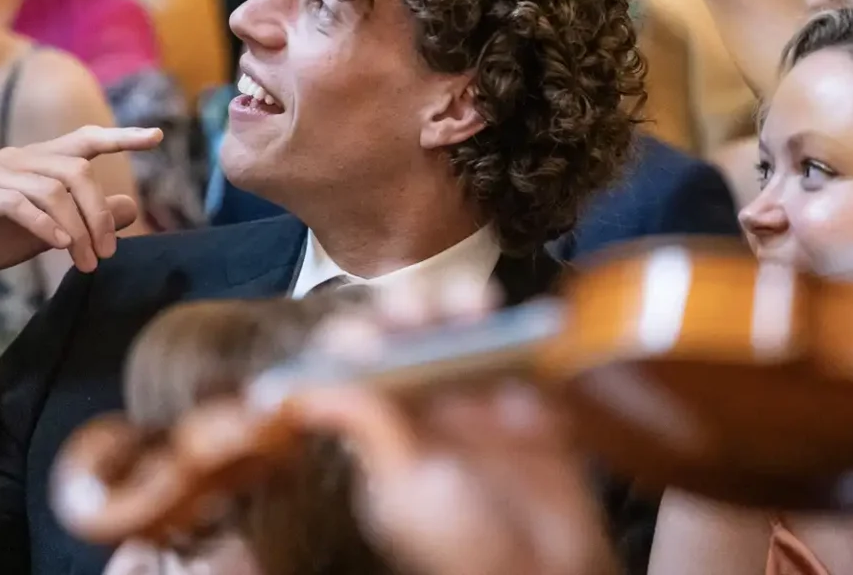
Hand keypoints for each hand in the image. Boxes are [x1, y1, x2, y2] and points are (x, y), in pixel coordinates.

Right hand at [0, 126, 160, 299]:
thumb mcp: (50, 231)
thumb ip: (87, 218)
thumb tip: (131, 207)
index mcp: (38, 162)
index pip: (86, 141)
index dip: (121, 136)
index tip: (157, 137)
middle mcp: (19, 158)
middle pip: (77, 171)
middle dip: (99, 214)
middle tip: (107, 254)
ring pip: (53, 189)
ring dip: (76, 229)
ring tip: (86, 262)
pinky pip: (19, 203)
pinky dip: (45, 224)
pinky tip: (60, 245)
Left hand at [289, 278, 616, 574]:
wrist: (545, 573)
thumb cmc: (467, 548)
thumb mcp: (407, 491)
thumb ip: (371, 430)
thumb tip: (307, 392)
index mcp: (385, 428)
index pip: (357, 366)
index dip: (359, 339)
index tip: (370, 335)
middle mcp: (424, 406)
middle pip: (407, 335)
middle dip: (410, 310)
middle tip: (421, 310)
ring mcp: (473, 400)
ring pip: (457, 330)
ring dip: (460, 307)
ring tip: (473, 304)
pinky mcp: (521, 400)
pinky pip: (512, 349)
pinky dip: (512, 329)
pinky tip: (508, 323)